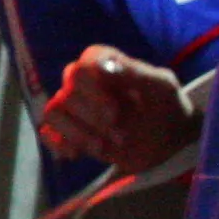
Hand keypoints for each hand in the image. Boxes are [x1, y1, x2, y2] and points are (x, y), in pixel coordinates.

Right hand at [41, 46, 193, 176]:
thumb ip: (136, 72)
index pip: (81, 68)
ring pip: (53, 112)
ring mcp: (76, 108)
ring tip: (102, 147)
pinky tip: (77, 155)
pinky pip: (48, 133)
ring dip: (77, 132)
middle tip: (121, 134)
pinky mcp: (72, 131)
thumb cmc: (167, 104)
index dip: (93, 90)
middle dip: (92, 118)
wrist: (169, 136)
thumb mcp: (162, 87)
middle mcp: (85, 82)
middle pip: (66, 93)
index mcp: (104, 63)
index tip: (116, 110)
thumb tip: (104, 65)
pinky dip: (59, 143)